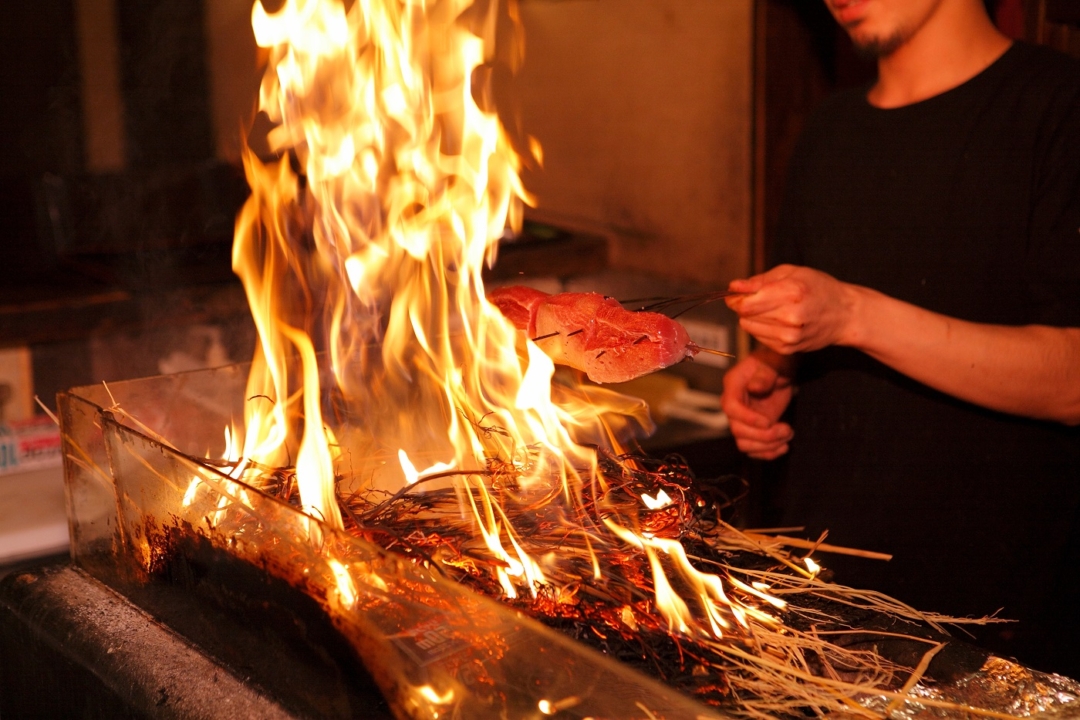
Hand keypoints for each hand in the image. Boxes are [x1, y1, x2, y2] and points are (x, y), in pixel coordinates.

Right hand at [721, 349, 795, 459]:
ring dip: (768, 446)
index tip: (768, 421)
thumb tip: (754, 388)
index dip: (747, 418)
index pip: (730, 407)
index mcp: (733, 384)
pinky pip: (753, 449)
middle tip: (787, 429)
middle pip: (738, 430)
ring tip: (788, 435)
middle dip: (764, 435)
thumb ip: (765, 375)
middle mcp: (733, 404)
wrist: (781, 369)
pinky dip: (768, 453)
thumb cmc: (777, 362)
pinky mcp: (751, 430)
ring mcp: (741, 419)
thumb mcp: (775, 362)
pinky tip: (784, 446)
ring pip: (744, 444)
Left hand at [726, 264, 857, 354]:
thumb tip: (733, 286)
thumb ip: (760, 280)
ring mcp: (788, 337)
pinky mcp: (787, 349)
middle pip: (745, 315)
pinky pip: (759, 338)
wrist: (844, 315)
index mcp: (791, 293)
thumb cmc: (819, 288)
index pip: (746, 303)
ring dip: (753, 318)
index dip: (735, 298)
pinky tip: (779, 321)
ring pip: (749, 327)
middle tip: (758, 298)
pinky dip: (762, 328)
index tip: (736, 293)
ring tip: (772, 309)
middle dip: (745, 306)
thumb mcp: (792, 273)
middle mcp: (789, 318)